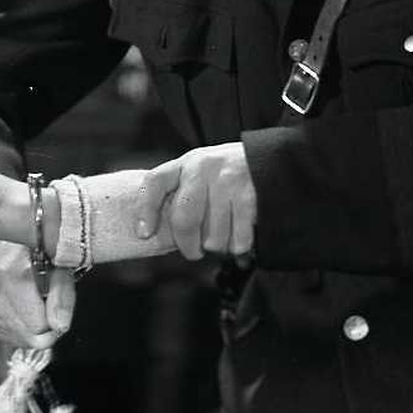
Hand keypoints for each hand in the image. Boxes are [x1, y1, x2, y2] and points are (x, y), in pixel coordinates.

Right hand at [0, 239, 75, 349]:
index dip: (55, 322)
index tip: (57, 307)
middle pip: (28, 336)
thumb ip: (63, 297)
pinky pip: (9, 337)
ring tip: (33, 301)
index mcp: (10, 275)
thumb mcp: (60, 267)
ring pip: (20, 339)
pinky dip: (20, 328)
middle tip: (46, 301)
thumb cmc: (38, 252)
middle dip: (44, 326)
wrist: (13, 246)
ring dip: (32, 327)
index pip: (38, 327)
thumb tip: (59, 326)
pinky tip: (23, 308)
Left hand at [135, 142, 256, 261]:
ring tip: (221, 241)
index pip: (155, 183)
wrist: (268, 159)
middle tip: (193, 253)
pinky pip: (238, 239)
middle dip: (187, 245)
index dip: (145, 210)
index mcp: (186, 163)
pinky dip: (238, 247)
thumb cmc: (227, 174)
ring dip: (217, 247)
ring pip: (212, 236)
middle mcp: (203, 168)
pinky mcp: (249, 195)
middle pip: (184, 219)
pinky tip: (239, 240)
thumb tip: (159, 234)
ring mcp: (226, 181)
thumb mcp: (201, 173)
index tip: (144, 234)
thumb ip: (182, 193)